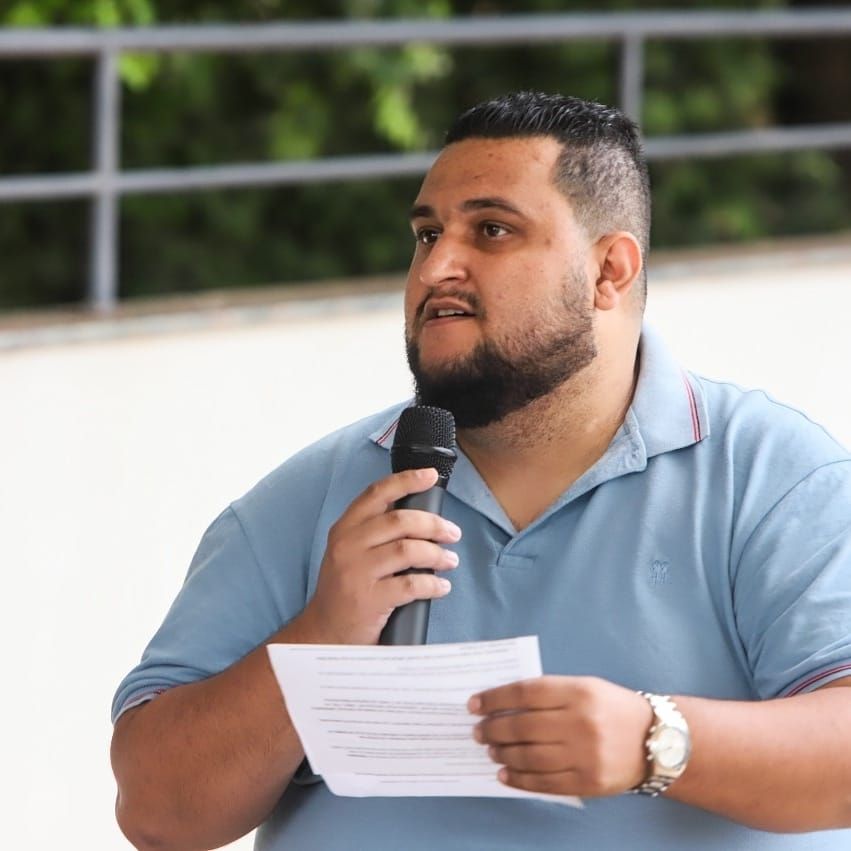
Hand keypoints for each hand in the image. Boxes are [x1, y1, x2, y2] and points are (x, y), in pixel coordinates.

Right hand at [297, 467, 461, 644]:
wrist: (324, 633)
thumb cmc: (345, 590)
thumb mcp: (348, 552)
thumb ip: (373, 532)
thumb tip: (419, 515)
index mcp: (344, 528)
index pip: (376, 493)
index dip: (406, 480)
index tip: (430, 476)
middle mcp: (347, 545)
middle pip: (400, 520)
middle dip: (433, 524)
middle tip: (452, 533)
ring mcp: (356, 572)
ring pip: (408, 550)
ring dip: (437, 554)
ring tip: (450, 561)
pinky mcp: (368, 600)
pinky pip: (411, 585)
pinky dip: (433, 584)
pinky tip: (441, 586)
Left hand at [468, 676, 652, 797]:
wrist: (656, 741)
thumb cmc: (611, 708)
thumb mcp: (585, 687)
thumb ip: (549, 693)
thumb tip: (503, 704)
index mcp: (579, 693)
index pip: (525, 693)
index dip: (495, 698)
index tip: (474, 704)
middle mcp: (581, 723)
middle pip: (523, 726)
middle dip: (493, 729)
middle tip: (478, 731)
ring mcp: (585, 755)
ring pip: (530, 757)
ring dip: (503, 754)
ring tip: (491, 750)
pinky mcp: (588, 782)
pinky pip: (545, 783)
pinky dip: (519, 780)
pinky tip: (505, 774)